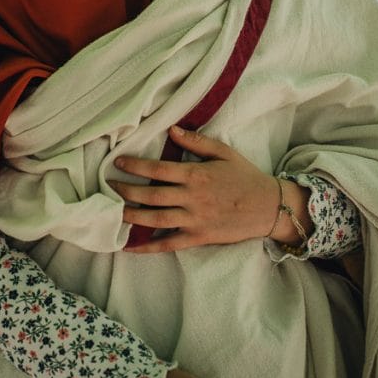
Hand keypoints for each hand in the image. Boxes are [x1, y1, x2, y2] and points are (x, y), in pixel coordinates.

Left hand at [111, 125, 279, 251]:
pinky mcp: (198, 237)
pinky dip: (147, 247)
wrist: (268, 207)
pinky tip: (130, 246)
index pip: (158, 169)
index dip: (135, 166)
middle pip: (151, 195)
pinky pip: (169, 244)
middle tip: (109, 185)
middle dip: (126, 190)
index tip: (118, 163)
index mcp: (196, 174)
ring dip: (131, 215)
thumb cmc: (245, 176)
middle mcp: (192, 198)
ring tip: (113, 210)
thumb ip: (196, 142)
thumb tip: (172, 130)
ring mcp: (194, 219)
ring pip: (155, 219)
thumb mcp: (223, 152)